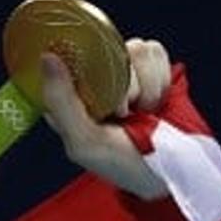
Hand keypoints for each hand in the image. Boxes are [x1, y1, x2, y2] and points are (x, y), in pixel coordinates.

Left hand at [39, 38, 170, 200]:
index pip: (68, 55)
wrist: (173, 173)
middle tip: (124, 113)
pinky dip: (160, 79)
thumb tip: (47, 57)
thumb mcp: (84, 142)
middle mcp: (96, 78)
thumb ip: (61, 101)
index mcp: (69, 95)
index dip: (87, 70)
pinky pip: (155, 51)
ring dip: (144, 86)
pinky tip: (155, 103)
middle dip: (123, 84)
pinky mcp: (152, 67)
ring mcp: (125, 70)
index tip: (102, 97)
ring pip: (135, 48)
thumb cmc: (124, 164)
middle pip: (105, 48)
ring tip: (142, 111)